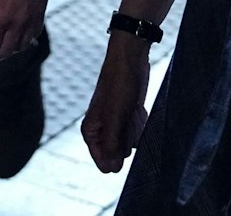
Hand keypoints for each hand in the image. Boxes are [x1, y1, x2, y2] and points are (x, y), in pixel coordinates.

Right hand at [82, 36, 150, 171]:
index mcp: (90, 130)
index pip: (102, 161)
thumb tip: (111, 170)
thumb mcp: (116, 116)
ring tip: (131, 110)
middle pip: (119, 155)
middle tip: (127, 119)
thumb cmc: (119, 84)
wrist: (131, 60)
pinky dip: (140, 125)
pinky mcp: (128, 119)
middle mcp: (101, 130)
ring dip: (135, 132)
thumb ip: (112, 144)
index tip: (125, 139)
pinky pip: (137, 134)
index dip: (116, 158)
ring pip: (130, 145)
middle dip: (127, 141)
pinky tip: (137, 109)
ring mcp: (115, 125)